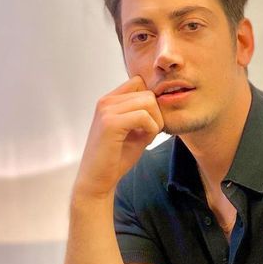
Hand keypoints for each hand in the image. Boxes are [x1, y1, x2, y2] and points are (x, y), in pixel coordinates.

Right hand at [74, 76, 163, 199]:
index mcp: (109, 101)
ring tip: (146, 137)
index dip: (151, 102)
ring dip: (155, 121)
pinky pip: (144, 116)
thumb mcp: (134, 131)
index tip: (149, 122)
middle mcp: (106, 101)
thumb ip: (145, 115)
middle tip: (150, 134)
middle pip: (147, 92)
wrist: (97, 180)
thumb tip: (165, 102)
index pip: (139, 83)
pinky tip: (145, 141)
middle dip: (156, 114)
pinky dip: (151, 129)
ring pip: (148, 101)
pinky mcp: (110, 123)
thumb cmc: (116, 158)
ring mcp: (106, 110)